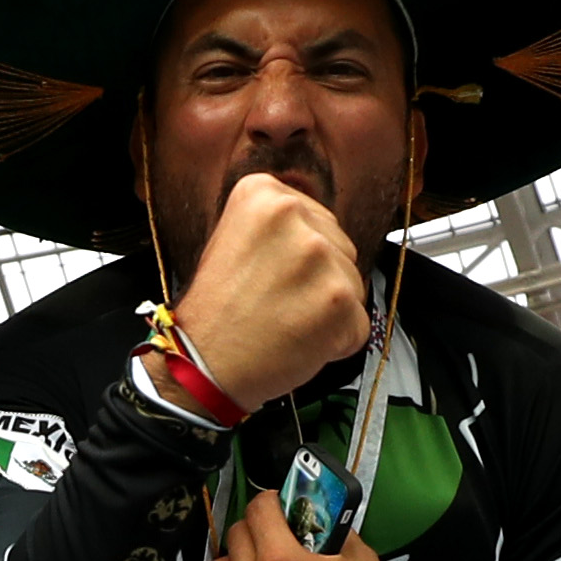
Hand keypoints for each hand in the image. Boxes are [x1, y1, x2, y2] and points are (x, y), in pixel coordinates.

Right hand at [170, 174, 371, 409]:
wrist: (203, 365)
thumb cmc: (215, 312)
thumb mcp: (230, 240)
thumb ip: (276, 227)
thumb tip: (318, 229)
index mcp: (263, 195)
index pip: (316, 219)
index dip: (299, 255)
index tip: (272, 274)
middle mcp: (293, 215)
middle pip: (339, 247)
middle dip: (319, 278)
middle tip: (278, 301)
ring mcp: (319, 256)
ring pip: (353, 282)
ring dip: (329, 308)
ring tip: (286, 321)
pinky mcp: (340, 299)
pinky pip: (358, 322)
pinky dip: (337, 340)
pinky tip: (300, 341)